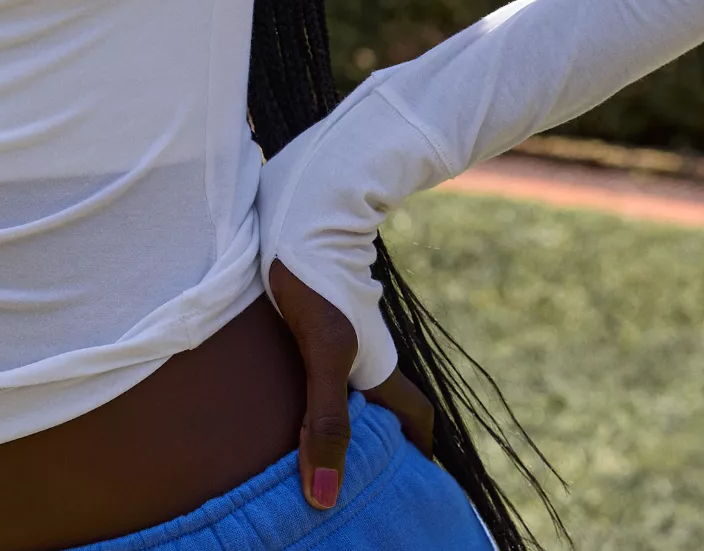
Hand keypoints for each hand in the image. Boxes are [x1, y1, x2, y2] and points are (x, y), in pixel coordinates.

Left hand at [268, 258, 434, 509]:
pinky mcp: (312, 310)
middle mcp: (365, 349)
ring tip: (318, 449)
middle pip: (383, 402)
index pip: (415, 413)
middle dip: (378, 441)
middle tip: (358, 480)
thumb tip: (325, 497)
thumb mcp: (323, 351)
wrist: (300, 206)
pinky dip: (314, 389)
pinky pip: (321, 361)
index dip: (419, 449)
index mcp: (378, 365)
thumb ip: (326, 418)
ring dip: (344, 416)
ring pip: (352, 381)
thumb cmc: (314, 276)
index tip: (416, 483)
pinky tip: (284, 398)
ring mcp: (340, 327)